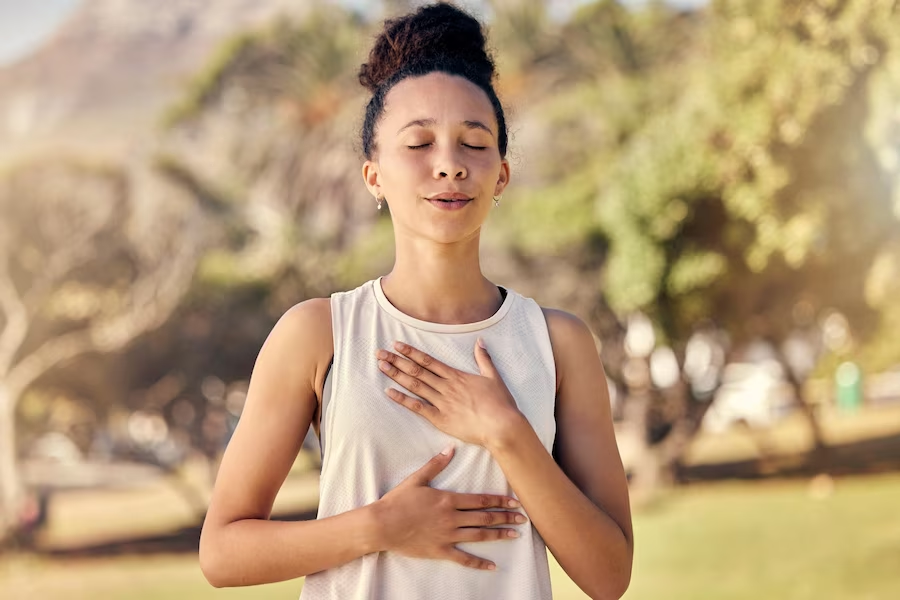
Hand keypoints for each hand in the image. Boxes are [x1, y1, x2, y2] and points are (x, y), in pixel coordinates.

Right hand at [372, 445, 527, 569]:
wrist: (382, 525)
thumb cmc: (398, 501)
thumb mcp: (417, 479)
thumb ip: (436, 464)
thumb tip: (451, 448)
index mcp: (448, 499)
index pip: (481, 500)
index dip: (500, 500)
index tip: (515, 501)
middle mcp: (452, 518)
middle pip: (485, 517)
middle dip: (506, 517)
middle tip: (523, 518)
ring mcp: (447, 536)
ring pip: (479, 535)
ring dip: (499, 535)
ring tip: (515, 535)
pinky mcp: (440, 551)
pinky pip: (463, 558)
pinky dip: (478, 563)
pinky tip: (492, 566)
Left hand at [375, 338, 525, 447]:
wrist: (501, 425)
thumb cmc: (500, 403)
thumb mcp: (493, 377)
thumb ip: (484, 359)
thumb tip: (480, 341)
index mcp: (456, 376)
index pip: (428, 361)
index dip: (411, 352)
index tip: (397, 345)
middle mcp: (446, 386)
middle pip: (417, 370)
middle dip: (397, 361)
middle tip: (380, 353)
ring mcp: (442, 402)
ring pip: (415, 385)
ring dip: (396, 375)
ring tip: (381, 366)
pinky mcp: (440, 419)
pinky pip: (418, 407)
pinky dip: (403, 399)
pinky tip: (390, 392)